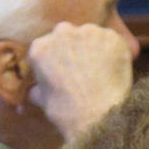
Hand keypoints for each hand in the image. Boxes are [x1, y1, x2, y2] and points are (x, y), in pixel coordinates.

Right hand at [25, 22, 134, 141]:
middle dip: (74, 49)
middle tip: (84, 72)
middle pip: (68, 36)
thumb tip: (33, 91)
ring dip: (95, 49)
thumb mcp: (44, 102)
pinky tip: (114, 70)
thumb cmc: (68, 112)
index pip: (46, 48)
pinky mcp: (110, 36)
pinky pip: (112, 41)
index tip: (64, 72)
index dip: (56, 60)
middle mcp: (61, 32)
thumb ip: (38, 90)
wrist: (99, 116)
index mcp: (40, 48)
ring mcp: (87, 31)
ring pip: (91, 36)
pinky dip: (114, 53)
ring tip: (101, 72)